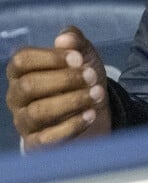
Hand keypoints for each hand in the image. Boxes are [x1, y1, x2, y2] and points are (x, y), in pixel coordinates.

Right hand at [6, 27, 110, 149]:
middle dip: (65, 80)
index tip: (78, 58)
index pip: (22, 60)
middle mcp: (16, 96)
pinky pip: (46, 139)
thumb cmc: (79, 77)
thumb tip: (64, 39)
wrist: (91, 110)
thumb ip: (74, 40)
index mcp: (21, 70)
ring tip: (97, 94)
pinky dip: (71, 126)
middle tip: (92, 77)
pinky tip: (91, 114)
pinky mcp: (35, 144)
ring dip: (72, 101)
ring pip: (37, 112)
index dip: (51, 58)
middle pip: (29, 85)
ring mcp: (23, 121)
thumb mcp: (82, 54)